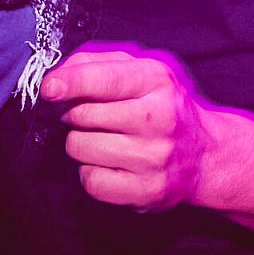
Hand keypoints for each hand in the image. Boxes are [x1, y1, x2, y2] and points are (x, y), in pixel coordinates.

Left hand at [41, 46, 212, 211]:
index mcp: (157, 80)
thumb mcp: (141, 69)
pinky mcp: (146, 191)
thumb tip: (57, 78)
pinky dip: (90, 172)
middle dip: (73, 113)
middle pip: (82, 114)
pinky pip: (90, 181)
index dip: (70, 82)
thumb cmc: (163, 105)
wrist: (204, 154)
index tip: (49, 89)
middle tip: (89, 115)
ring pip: (80, 147)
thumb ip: (98, 63)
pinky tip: (108, 163)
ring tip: (103, 139)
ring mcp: (153, 158)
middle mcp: (159, 118)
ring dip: (81, 142)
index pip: (106, 79)